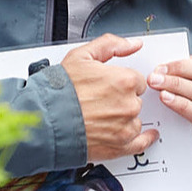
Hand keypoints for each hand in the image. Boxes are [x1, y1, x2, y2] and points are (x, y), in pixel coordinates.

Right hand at [64, 34, 158, 161]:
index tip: (111, 86)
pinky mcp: (120, 146)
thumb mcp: (81, 56)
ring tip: (102, 117)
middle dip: (122, 100)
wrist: (45, 121)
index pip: (136, 80)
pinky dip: (144, 139)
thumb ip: (110, 45)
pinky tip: (146, 135)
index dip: (122, 82)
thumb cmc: (59, 91)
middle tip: (100, 101)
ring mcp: (125, 127)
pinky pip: (141, 143)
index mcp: (124, 81)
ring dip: (124, 118)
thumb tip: (133, 44)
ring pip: (135, 120)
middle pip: (135, 100)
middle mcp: (129, 105)